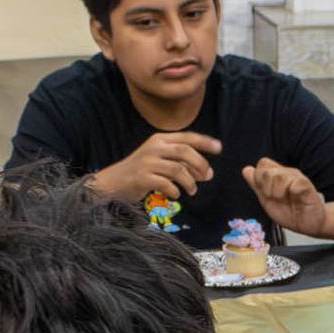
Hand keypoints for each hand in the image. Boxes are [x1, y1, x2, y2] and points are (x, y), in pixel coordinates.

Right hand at [103, 129, 221, 203]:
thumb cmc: (141, 171)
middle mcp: (154, 147)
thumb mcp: (160, 161)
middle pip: (185, 152)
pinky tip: (175, 195)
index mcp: (160, 140)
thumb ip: (181, 162)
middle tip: (208, 177)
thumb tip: (207, 172)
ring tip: (192, 190)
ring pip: (178, 170)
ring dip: (190, 182)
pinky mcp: (142, 178)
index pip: (187, 137)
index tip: (219, 148)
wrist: (114, 182)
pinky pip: (167, 184)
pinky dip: (175, 191)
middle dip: (200, 164)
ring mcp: (147, 162)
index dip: (204, 141)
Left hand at [243, 158, 327, 236]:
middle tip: (273, 196)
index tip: (264, 192)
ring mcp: (297, 178)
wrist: (309, 225)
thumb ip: (257, 185)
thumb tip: (246, 170)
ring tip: (282, 199)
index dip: (258, 177)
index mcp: (277, 176)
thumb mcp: (268, 201)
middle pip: (266, 167)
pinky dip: (290, 191)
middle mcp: (287, 174)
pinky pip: (294, 182)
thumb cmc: (291, 213)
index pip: (263, 164)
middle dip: (264, 185)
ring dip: (276, 190)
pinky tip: (294, 199)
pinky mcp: (307, 186)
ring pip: (278, 175)